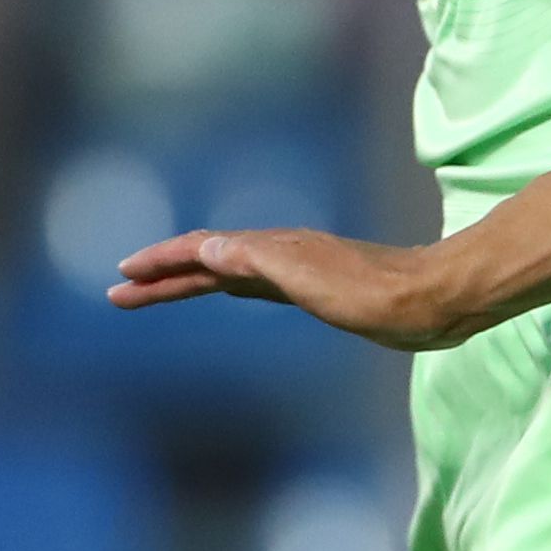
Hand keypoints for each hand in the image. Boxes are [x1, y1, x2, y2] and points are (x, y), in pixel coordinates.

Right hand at [110, 226, 484, 351]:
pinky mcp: (316, 289)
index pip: (202, 252)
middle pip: (207, 261)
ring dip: (188, 281)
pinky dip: (223, 286)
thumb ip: (258, 262)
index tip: (122, 275)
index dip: (160, 262)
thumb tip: (205, 249)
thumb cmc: (374, 295)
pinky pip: (252, 285)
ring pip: (227, 273)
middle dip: (161, 275)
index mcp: (273, 250)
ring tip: (153, 292)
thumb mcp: (310, 281)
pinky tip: (226, 290)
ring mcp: (297, 270)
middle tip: (117, 291)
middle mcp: (280, 254)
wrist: (432, 301)